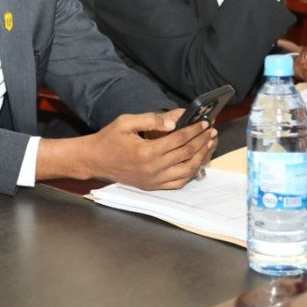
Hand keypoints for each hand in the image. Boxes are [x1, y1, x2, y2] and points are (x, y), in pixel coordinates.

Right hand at [56, 110, 216, 189]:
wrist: (94, 160)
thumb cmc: (110, 138)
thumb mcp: (127, 122)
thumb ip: (153, 120)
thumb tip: (175, 121)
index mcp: (147, 152)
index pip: (179, 139)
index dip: (194, 130)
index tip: (205, 122)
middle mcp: (152, 169)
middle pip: (186, 154)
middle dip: (202, 141)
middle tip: (212, 131)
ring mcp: (153, 180)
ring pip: (186, 171)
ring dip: (200, 158)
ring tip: (208, 145)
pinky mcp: (152, 186)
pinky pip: (177, 183)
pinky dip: (190, 173)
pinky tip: (196, 162)